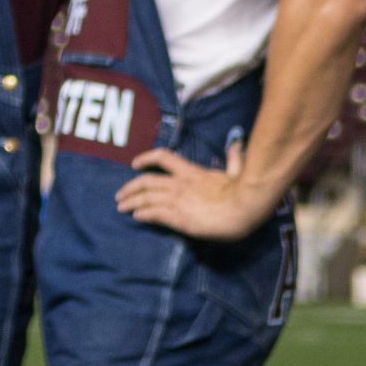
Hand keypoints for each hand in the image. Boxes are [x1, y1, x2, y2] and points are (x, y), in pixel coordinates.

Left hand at [115, 142, 271, 240]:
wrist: (246, 207)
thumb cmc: (244, 191)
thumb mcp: (237, 172)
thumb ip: (234, 160)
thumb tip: (238, 147)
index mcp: (192, 172)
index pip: (163, 158)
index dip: (146, 158)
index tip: (134, 164)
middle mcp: (180, 184)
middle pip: (146, 181)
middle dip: (130, 188)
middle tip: (119, 195)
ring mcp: (178, 200)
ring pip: (146, 198)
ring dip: (131, 202)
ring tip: (121, 207)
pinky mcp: (179, 217)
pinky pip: (154, 214)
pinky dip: (143, 214)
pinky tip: (136, 216)